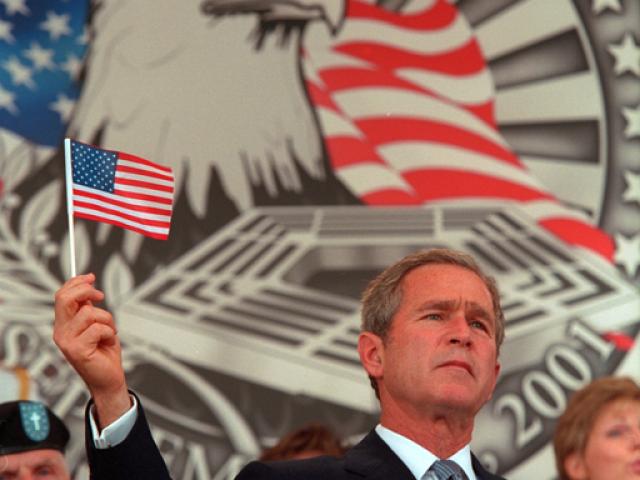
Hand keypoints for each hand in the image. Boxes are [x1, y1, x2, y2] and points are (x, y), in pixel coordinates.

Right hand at [53, 273, 130, 427]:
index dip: (76, 282)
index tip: (90, 277)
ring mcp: (67, 342)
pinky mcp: (78, 350)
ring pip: (90, 313)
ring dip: (107, 320)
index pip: (61, 296)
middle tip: (100, 296)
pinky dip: (110, 333)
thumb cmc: (103, 353)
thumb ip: (88, 308)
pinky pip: (98, 328)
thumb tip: (87, 285)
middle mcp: (61, 332)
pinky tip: (108, 343)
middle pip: (66, 299)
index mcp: (64, 324)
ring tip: (109, 333)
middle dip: (86, 291)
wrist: (108, 378)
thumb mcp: (95, 324)